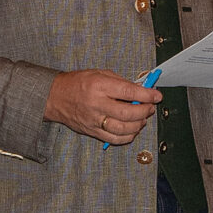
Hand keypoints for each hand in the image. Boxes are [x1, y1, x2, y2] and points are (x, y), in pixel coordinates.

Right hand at [45, 70, 161, 144]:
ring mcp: (94, 120)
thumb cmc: (77, 83)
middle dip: (145, 111)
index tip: (157, 96)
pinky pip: (114, 139)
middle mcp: (97, 104)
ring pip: (123, 129)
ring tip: (142, 119)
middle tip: (150, 107)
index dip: (147, 95)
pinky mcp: (92, 132)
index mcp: (99, 86)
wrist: (55, 97)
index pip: (128, 92)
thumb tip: (141, 90)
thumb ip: (120, 82)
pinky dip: (127, 136)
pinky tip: (132, 130)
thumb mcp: (99, 73)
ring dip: (138, 125)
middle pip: (128, 113)